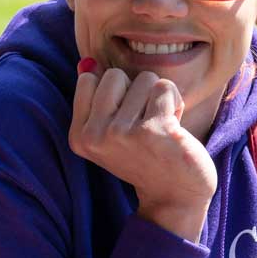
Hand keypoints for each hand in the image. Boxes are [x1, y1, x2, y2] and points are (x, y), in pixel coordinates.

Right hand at [70, 63, 216, 240]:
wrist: (176, 195)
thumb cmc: (147, 156)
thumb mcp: (112, 131)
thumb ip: (97, 98)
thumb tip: (87, 61)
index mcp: (80, 136)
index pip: (89, 80)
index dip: (116, 93)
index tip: (126, 120)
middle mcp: (95, 136)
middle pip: (114, 75)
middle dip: (136, 91)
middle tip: (145, 122)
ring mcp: (122, 133)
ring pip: (144, 79)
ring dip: (159, 98)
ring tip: (161, 126)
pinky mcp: (152, 130)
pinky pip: (164, 87)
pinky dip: (175, 102)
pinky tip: (175, 128)